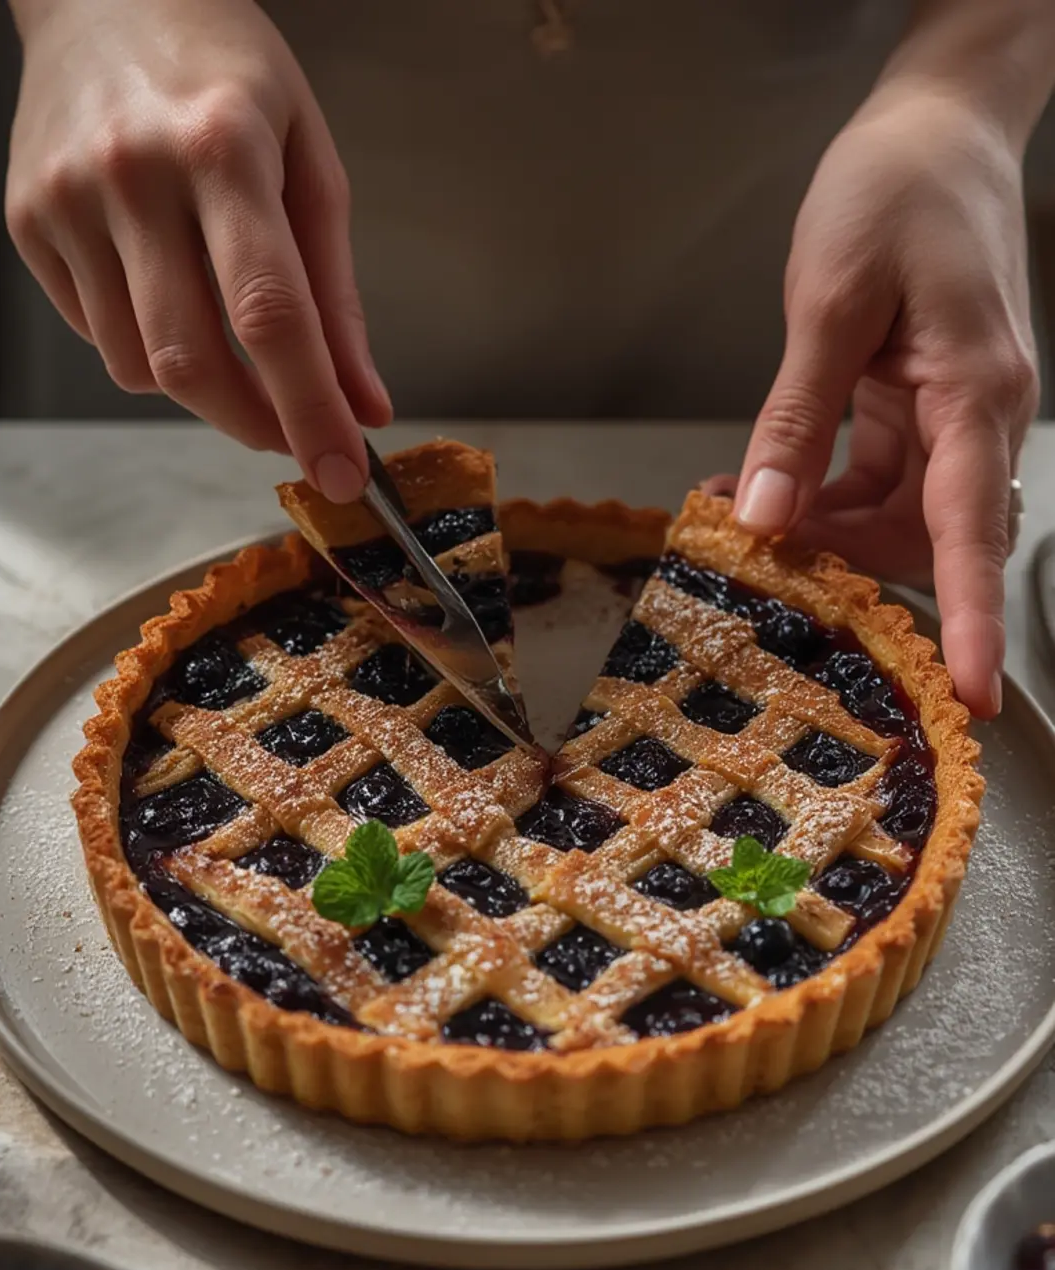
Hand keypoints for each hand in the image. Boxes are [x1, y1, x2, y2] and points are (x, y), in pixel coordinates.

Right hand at [4, 0, 389, 499]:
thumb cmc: (226, 72)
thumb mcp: (310, 162)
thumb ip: (336, 294)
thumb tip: (365, 403)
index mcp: (222, 149)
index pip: (271, 317)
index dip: (310, 412)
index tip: (344, 474)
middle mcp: (132, 176)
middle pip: (192, 362)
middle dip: (255, 424)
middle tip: (294, 435)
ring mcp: (65, 201)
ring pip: (138, 365)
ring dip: (202, 386)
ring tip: (231, 337)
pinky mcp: (25, 221)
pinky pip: (97, 336)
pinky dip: (147, 346)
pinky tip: (168, 293)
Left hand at [723, 86, 1038, 718]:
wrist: (937, 126)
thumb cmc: (895, 192)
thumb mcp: (830, 302)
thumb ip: (796, 418)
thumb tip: (763, 516)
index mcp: (976, 395)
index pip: (970, 531)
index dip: (968, 619)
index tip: (972, 694)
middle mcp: (981, 417)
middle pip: (927, 539)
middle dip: (848, 569)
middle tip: (762, 574)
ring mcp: (956, 414)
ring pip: (899, 518)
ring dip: (826, 535)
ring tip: (739, 517)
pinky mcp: (924, 404)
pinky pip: (881, 479)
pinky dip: (825, 495)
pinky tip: (760, 488)